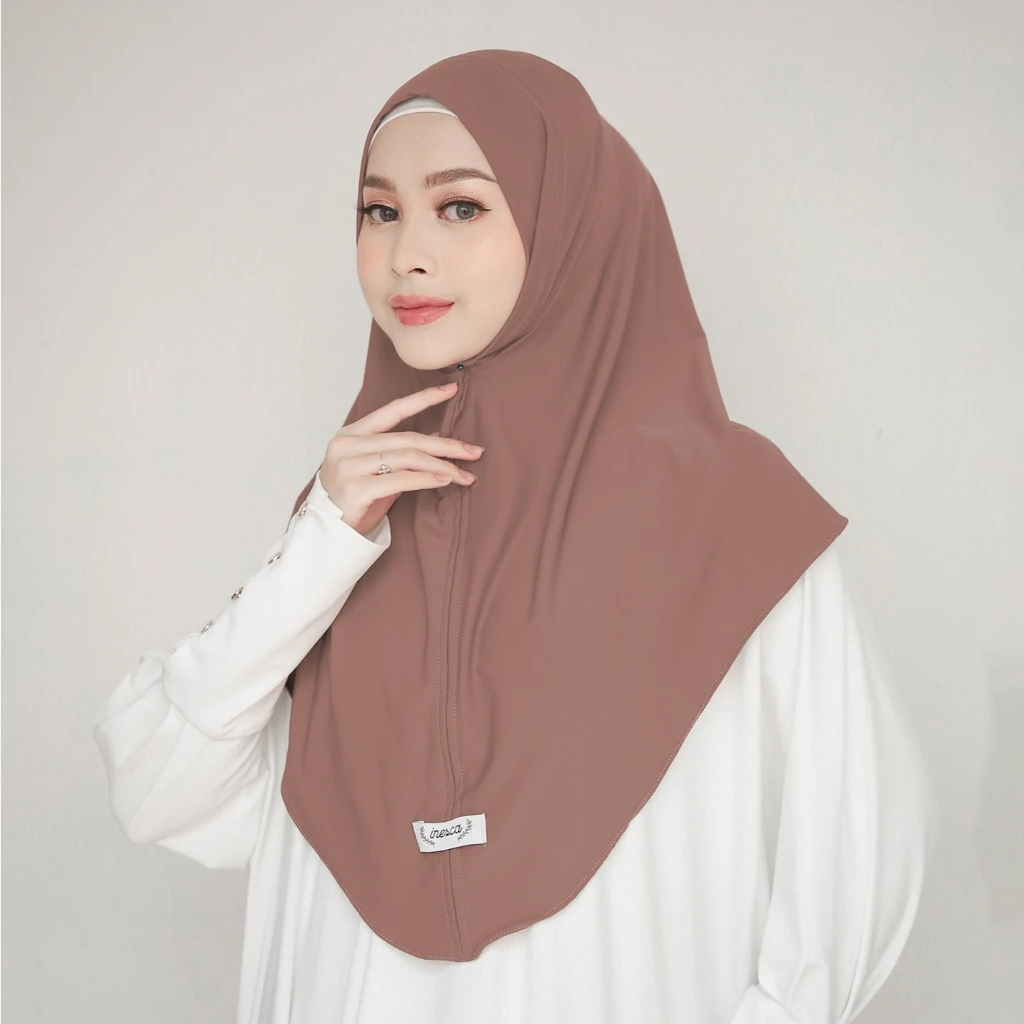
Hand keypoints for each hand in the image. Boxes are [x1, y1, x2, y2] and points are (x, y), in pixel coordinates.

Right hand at [318, 382, 483, 537]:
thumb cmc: (354, 500)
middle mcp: (348, 445)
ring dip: (442, 466)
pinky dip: (427, 480)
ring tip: (464, 474)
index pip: (393, 409)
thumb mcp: (375, 470)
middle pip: (408, 439)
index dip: (424, 398)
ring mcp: (349, 466)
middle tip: (474, 451)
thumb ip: (398, 452)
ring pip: (408, 458)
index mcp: (351, 434)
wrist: (327, 532)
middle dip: (446, 445)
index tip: (452, 389)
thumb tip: (437, 438)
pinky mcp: (356, 489)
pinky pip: (401, 480)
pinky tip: (445, 481)